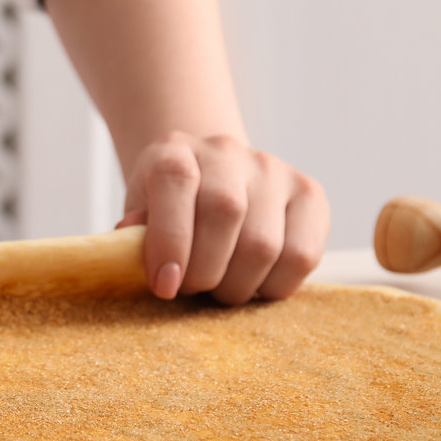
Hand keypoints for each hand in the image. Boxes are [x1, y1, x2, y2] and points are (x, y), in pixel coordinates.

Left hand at [115, 133, 328, 304]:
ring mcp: (273, 169)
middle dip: (203, 272)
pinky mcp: (309, 194)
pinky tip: (254, 283)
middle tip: (191, 290)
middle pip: (225, 215)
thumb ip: (134, 234)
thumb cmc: (167, 210)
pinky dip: (274, 285)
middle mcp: (227, 152)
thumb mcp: (139, 216)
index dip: (170, 240)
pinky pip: (302, 255)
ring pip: (264, 244)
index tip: (165, 286)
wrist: (208, 181)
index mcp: (174, 150)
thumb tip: (131, 247)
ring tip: (219, 288)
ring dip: (236, 285)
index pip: (176, 182)